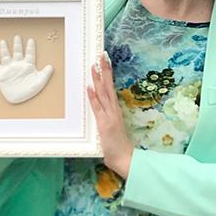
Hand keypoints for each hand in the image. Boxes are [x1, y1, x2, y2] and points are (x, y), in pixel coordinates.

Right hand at [0, 35, 53, 103]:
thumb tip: (51, 66)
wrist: (19, 100)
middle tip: (17, 36)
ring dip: (4, 49)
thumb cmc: (30, 91)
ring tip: (2, 41)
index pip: (30, 54)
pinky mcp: (1, 75)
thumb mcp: (40, 82)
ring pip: (6, 56)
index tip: (31, 40)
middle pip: (18, 52)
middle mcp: (18, 65)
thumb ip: (45, 73)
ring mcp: (9, 69)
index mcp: (28, 66)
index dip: (30, 47)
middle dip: (17, 44)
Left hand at [87, 51, 133, 178]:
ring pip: (103, 94)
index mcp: (115, 111)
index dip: (107, 75)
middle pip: (108, 87)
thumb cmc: (119, 148)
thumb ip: (107, 124)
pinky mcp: (105, 124)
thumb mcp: (112, 132)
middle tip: (101, 56)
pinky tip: (89, 87)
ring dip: (98, 79)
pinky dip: (93, 98)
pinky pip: (97, 108)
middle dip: (104, 70)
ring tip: (94, 66)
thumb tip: (102, 120)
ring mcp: (110, 116)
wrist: (126, 159)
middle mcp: (113, 111)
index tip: (104, 62)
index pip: (110, 89)